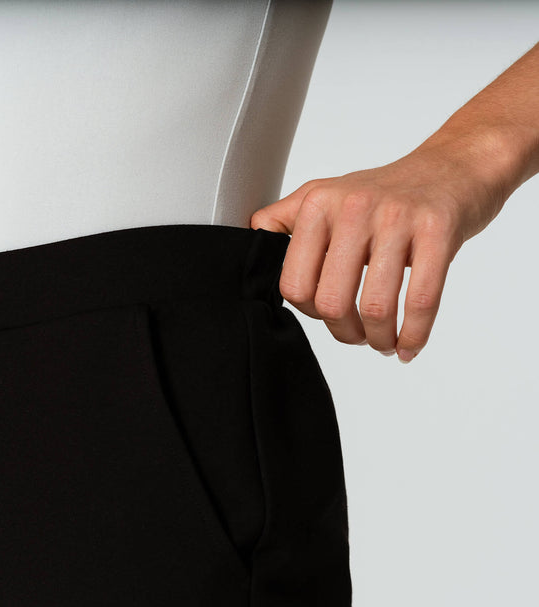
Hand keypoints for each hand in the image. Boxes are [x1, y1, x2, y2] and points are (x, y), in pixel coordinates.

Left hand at [250, 141, 503, 362]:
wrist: (452, 167)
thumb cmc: (384, 193)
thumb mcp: (323, 195)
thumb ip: (282, 223)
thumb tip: (247, 248)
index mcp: (318, 204)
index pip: (294, 284)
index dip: (308, 312)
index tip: (325, 315)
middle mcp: (354, 207)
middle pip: (331, 302)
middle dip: (344, 332)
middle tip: (355, 335)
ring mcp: (397, 218)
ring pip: (376, 307)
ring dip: (378, 340)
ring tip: (382, 342)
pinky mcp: (437, 229)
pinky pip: (421, 301)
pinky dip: (413, 336)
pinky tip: (408, 347)